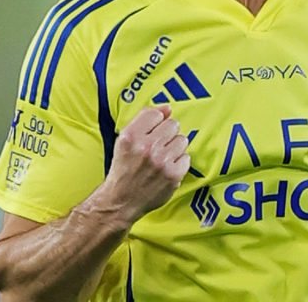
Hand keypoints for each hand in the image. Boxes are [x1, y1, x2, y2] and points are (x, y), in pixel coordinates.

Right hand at [102, 105, 189, 224]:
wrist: (121, 200)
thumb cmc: (124, 169)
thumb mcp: (125, 140)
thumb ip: (145, 119)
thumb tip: (167, 107)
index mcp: (131, 136)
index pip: (156, 114)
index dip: (155, 123)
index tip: (152, 132)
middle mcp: (146, 147)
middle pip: (173, 125)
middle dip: (166, 135)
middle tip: (157, 147)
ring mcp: (161, 162)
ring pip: (182, 140)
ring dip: (174, 148)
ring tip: (162, 158)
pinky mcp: (173, 175)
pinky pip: (186, 157)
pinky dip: (178, 163)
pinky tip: (166, 168)